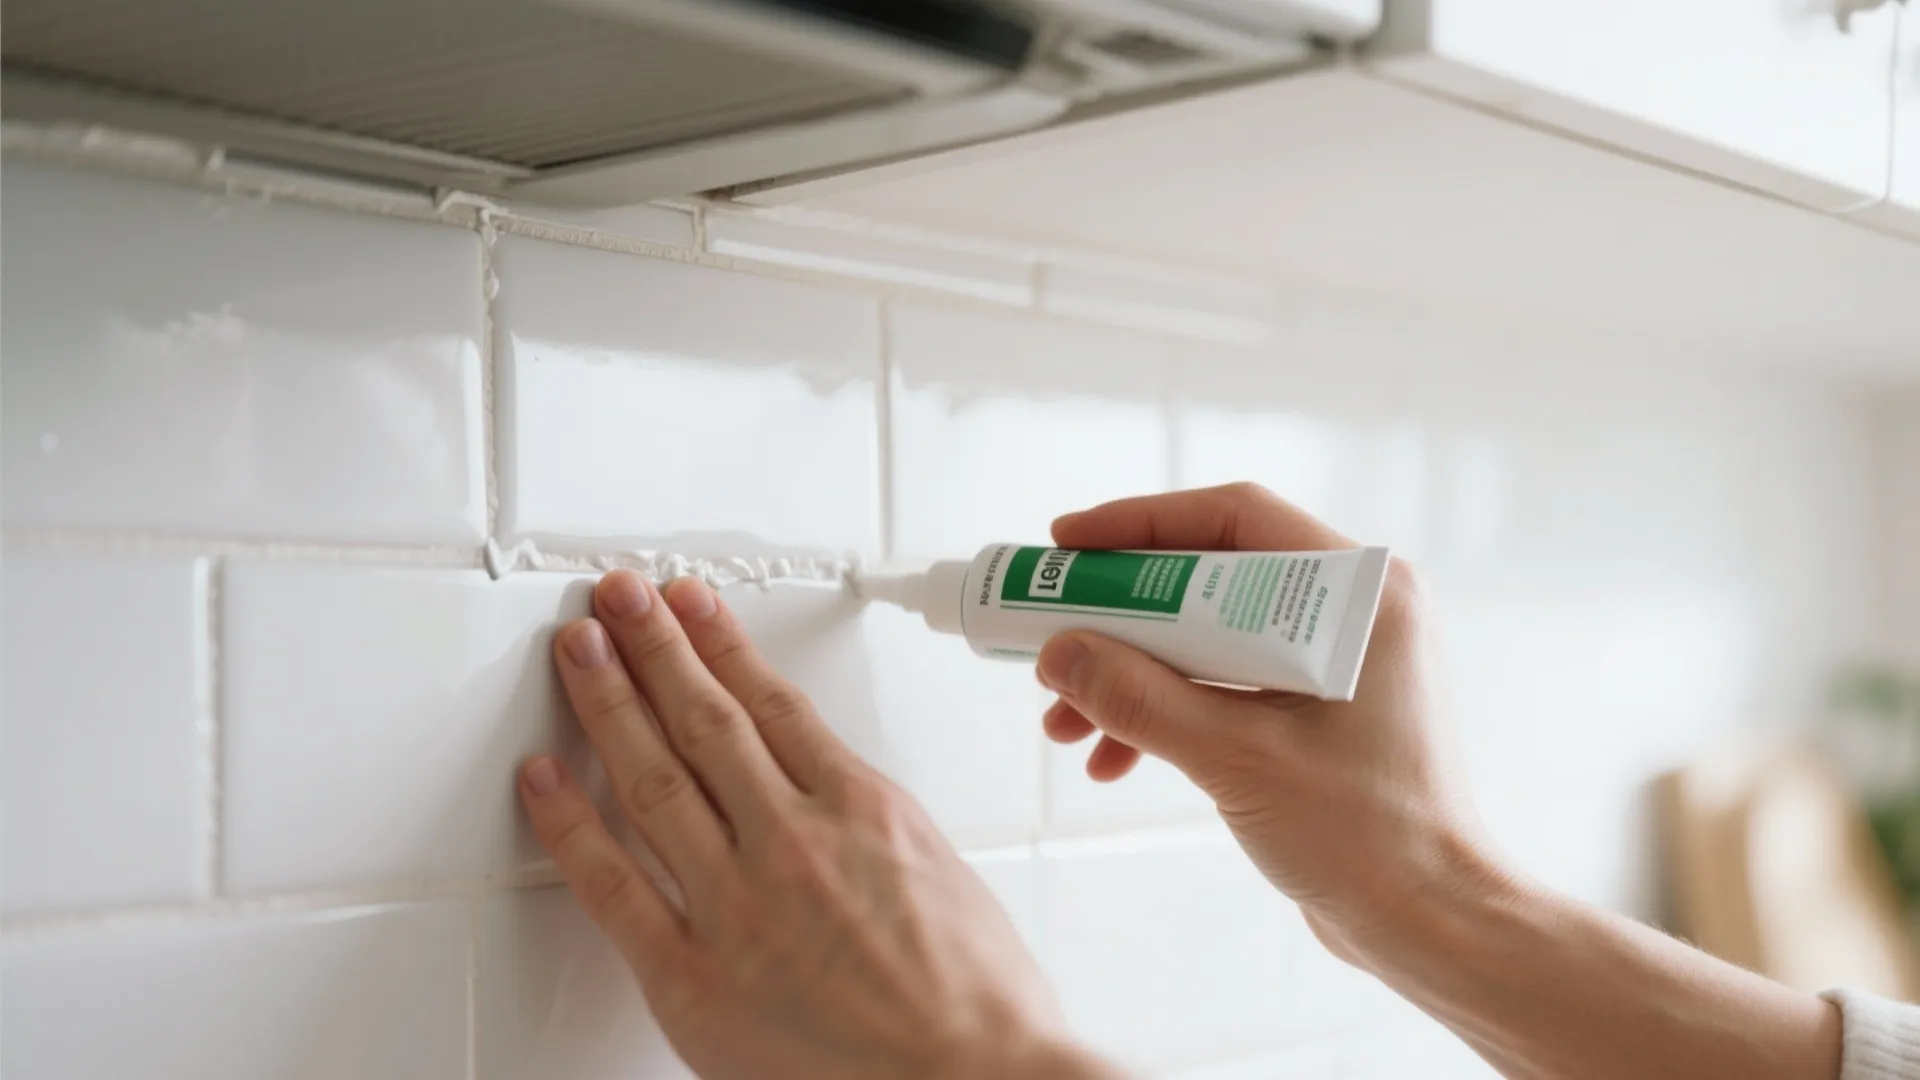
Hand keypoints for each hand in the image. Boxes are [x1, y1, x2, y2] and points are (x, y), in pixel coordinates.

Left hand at [520, 571, 1116, 1079]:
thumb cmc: (978, 1001)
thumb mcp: (941, 870)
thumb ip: (869, 824)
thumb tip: (823, 794)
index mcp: (862, 807)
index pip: (772, 701)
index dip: (720, 643)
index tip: (691, 605)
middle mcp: (793, 840)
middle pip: (706, 718)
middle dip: (655, 645)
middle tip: (620, 595)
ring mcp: (738, 904)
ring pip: (654, 778)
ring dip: (609, 700)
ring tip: (580, 647)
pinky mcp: (694, 977)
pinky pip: (613, 886)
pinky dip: (570, 824)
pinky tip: (543, 777)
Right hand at [1036, 484, 1510, 965]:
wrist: (1428, 921)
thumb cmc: (1365, 834)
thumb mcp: (1235, 758)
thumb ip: (1139, 699)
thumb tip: (1057, 653)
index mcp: (1359, 593)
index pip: (1233, 519)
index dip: (1140, 525)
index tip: (1067, 543)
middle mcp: (1351, 611)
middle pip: (1210, 578)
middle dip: (1121, 618)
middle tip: (1051, 636)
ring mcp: (1333, 660)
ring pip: (1207, 636)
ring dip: (1132, 674)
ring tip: (1065, 722)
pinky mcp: (1315, 709)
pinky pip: (1224, 683)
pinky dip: (1166, 710)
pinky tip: (1112, 756)